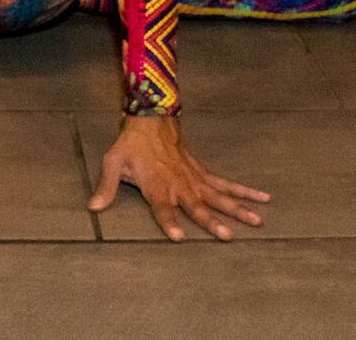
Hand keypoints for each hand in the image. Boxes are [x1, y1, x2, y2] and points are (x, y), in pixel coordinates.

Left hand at [87, 115, 270, 240]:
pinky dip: (244, 191)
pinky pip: (226, 184)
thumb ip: (106, 187)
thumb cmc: (131, 144)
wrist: (150, 118)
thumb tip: (93, 208)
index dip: (169, 223)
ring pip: (219, 197)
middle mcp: (179, 184)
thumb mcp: (113, 162)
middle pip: (197, 207)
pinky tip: (262, 197)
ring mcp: (194, 179)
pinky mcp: (202, 173)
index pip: (162, 209)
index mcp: (157, 186)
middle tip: (227, 236)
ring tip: (257, 222)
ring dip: (238, 209)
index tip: (178, 238)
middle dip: (211, 222)